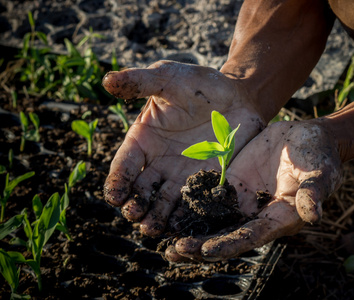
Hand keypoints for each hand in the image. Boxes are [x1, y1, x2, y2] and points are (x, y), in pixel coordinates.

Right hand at [102, 60, 263, 236]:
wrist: (238, 96)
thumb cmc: (199, 85)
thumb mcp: (168, 78)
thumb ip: (140, 82)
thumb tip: (107, 80)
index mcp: (143, 141)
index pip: (125, 165)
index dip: (118, 181)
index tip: (115, 196)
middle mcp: (159, 163)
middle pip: (142, 191)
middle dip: (136, 205)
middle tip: (136, 216)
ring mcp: (182, 175)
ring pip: (165, 203)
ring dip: (157, 217)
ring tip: (154, 229)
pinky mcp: (207, 182)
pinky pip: (194, 203)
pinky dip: (188, 215)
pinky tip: (185, 226)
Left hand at [165, 121, 342, 261]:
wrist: (307, 137)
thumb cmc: (319, 156)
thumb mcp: (320, 172)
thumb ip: (314, 192)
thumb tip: (313, 214)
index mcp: (278, 218)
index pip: (250, 236)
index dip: (228, 245)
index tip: (205, 251)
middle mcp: (256, 215)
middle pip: (225, 236)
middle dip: (200, 247)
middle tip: (173, 251)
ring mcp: (242, 199)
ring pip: (212, 221)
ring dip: (190, 231)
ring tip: (162, 240)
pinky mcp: (231, 183)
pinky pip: (208, 197)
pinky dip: (190, 206)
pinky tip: (168, 209)